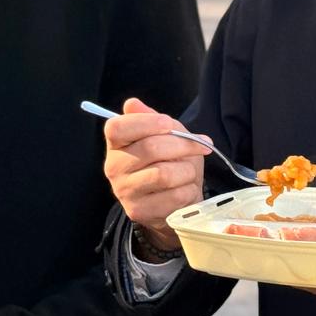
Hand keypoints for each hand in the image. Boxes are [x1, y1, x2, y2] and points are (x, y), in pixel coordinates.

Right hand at [102, 96, 204, 249]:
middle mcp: (113, 167)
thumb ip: (153, 119)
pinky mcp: (138, 211)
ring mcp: (124, 191)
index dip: (146, 122)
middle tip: (202, 146)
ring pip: (164, 174)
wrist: (173, 202)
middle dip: (183, 145)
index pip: (118, 127)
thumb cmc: (169, 163)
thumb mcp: (165, 136)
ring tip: (189, 172)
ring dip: (187, 171)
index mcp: (116, 144)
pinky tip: (186, 190)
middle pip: (150, 148)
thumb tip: (132, 104)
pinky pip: (173, 196)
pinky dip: (188, 190)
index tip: (169, 124)